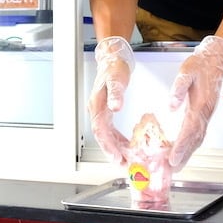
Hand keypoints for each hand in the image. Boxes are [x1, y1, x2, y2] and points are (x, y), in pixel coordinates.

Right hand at [90, 36, 134, 164]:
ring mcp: (100, 111)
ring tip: (125, 161)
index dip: (108, 145)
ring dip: (114, 149)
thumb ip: (116, 93)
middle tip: (123, 165)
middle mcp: (97, 110)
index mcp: (98, 105)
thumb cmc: (114, 68)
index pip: (100, 130)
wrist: (112, 58)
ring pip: (105, 135)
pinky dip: (117, 140)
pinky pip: (110, 130)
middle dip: (111, 152)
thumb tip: (115, 107)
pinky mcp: (106, 111)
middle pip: (102, 137)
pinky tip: (125, 146)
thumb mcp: (117, 78)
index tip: (117, 156)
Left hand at [167, 35, 222, 168]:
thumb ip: (179, 88)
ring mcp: (207, 115)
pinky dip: (191, 145)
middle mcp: (205, 113)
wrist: (216, 61)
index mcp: (200, 104)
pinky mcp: (205, 114)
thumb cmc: (200, 65)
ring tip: (177, 166)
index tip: (173, 158)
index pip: (190, 130)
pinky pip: (199, 133)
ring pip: (198, 139)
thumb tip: (171, 105)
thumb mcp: (186, 72)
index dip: (181, 145)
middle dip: (184, 155)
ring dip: (188, 153)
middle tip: (173, 169)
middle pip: (195, 139)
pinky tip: (184, 151)